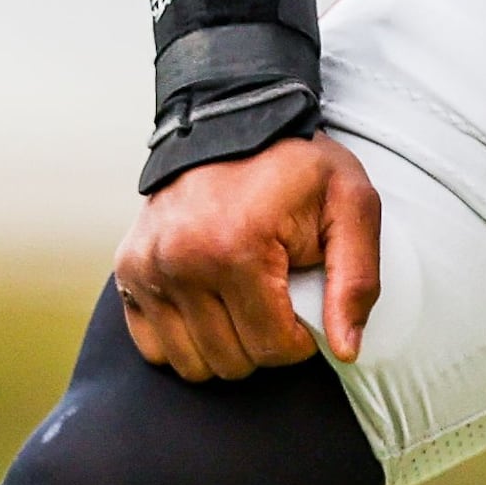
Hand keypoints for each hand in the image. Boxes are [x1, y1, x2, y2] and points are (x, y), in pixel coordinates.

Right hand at [115, 134, 381, 382]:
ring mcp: (148, 268)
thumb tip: (346, 350)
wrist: (231, 120)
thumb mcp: (351, 204)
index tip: (305, 303)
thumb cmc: (296, 167)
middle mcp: (182, 261)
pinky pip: (152, 348)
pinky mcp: (128, 271)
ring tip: (243, 301)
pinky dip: (184, 340)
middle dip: (264, 342)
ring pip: (192, 364)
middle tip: (276, 298)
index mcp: (238, 247)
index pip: (274, 347)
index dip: (302, 339)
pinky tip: (208, 306)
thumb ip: (357, 279)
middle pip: (232, 361)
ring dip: (225, 346)